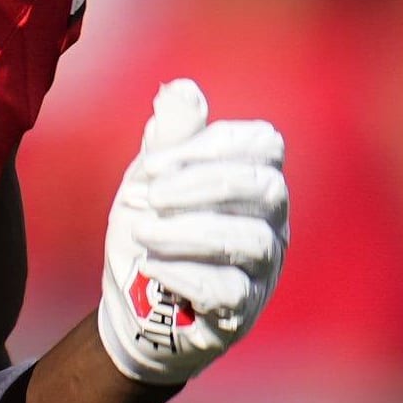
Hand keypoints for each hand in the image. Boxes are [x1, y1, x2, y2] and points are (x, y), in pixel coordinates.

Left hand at [96, 80, 289, 385]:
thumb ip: (169, 139)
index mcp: (252, 180)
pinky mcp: (242, 312)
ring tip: (144, 234)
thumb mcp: (151, 181)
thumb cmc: (151, 234)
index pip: (264, 144)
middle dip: (201, 184)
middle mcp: (270, 222)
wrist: (132, 309)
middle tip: (149, 195)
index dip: (211, 145)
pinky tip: (153, 268)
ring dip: (187, 232)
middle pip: (265, 187)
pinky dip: (185, 274)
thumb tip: (180, 89)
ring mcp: (262, 270)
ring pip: (249, 241)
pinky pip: (230, 291)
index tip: (155, 163)